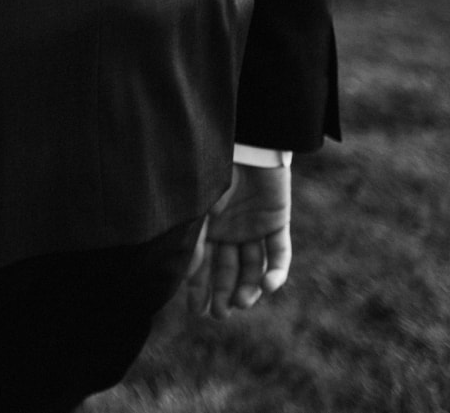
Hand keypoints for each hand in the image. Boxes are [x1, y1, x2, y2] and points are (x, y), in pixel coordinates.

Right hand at [185, 162, 292, 318]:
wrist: (247, 144)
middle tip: (220, 315)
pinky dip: (276, 271)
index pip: (201, 263)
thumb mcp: (197, 207)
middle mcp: (229, 229)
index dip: (198, 288)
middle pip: (227, 269)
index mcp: (206, 225)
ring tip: (243, 303)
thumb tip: (181, 272)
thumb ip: (191, 238)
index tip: (196, 311)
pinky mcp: (277, 222)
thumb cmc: (211, 170)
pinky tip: (269, 286)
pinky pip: (279, 252)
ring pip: (252, 266)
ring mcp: (254, 227)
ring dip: (248, 286)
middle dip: (222, 293)